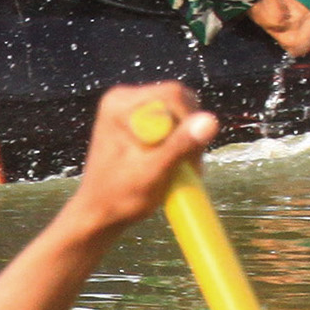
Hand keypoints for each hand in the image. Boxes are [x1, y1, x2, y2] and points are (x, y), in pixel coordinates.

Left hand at [62, 82, 214, 234]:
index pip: (173, 95)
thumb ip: (180, 145)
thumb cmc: (119, 197)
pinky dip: (179, 145)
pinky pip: (174, 124)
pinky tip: (172, 165)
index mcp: (119, 105)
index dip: (188, 123)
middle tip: (186, 165)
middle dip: (189, 133)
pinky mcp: (140, 122)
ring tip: (177, 169)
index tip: (186, 156)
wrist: (100, 214)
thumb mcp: (154, 172)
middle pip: (179, 101)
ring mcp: (131, 110)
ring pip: (180, 114)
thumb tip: (210, 120)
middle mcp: (123, 99)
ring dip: (187, 142)